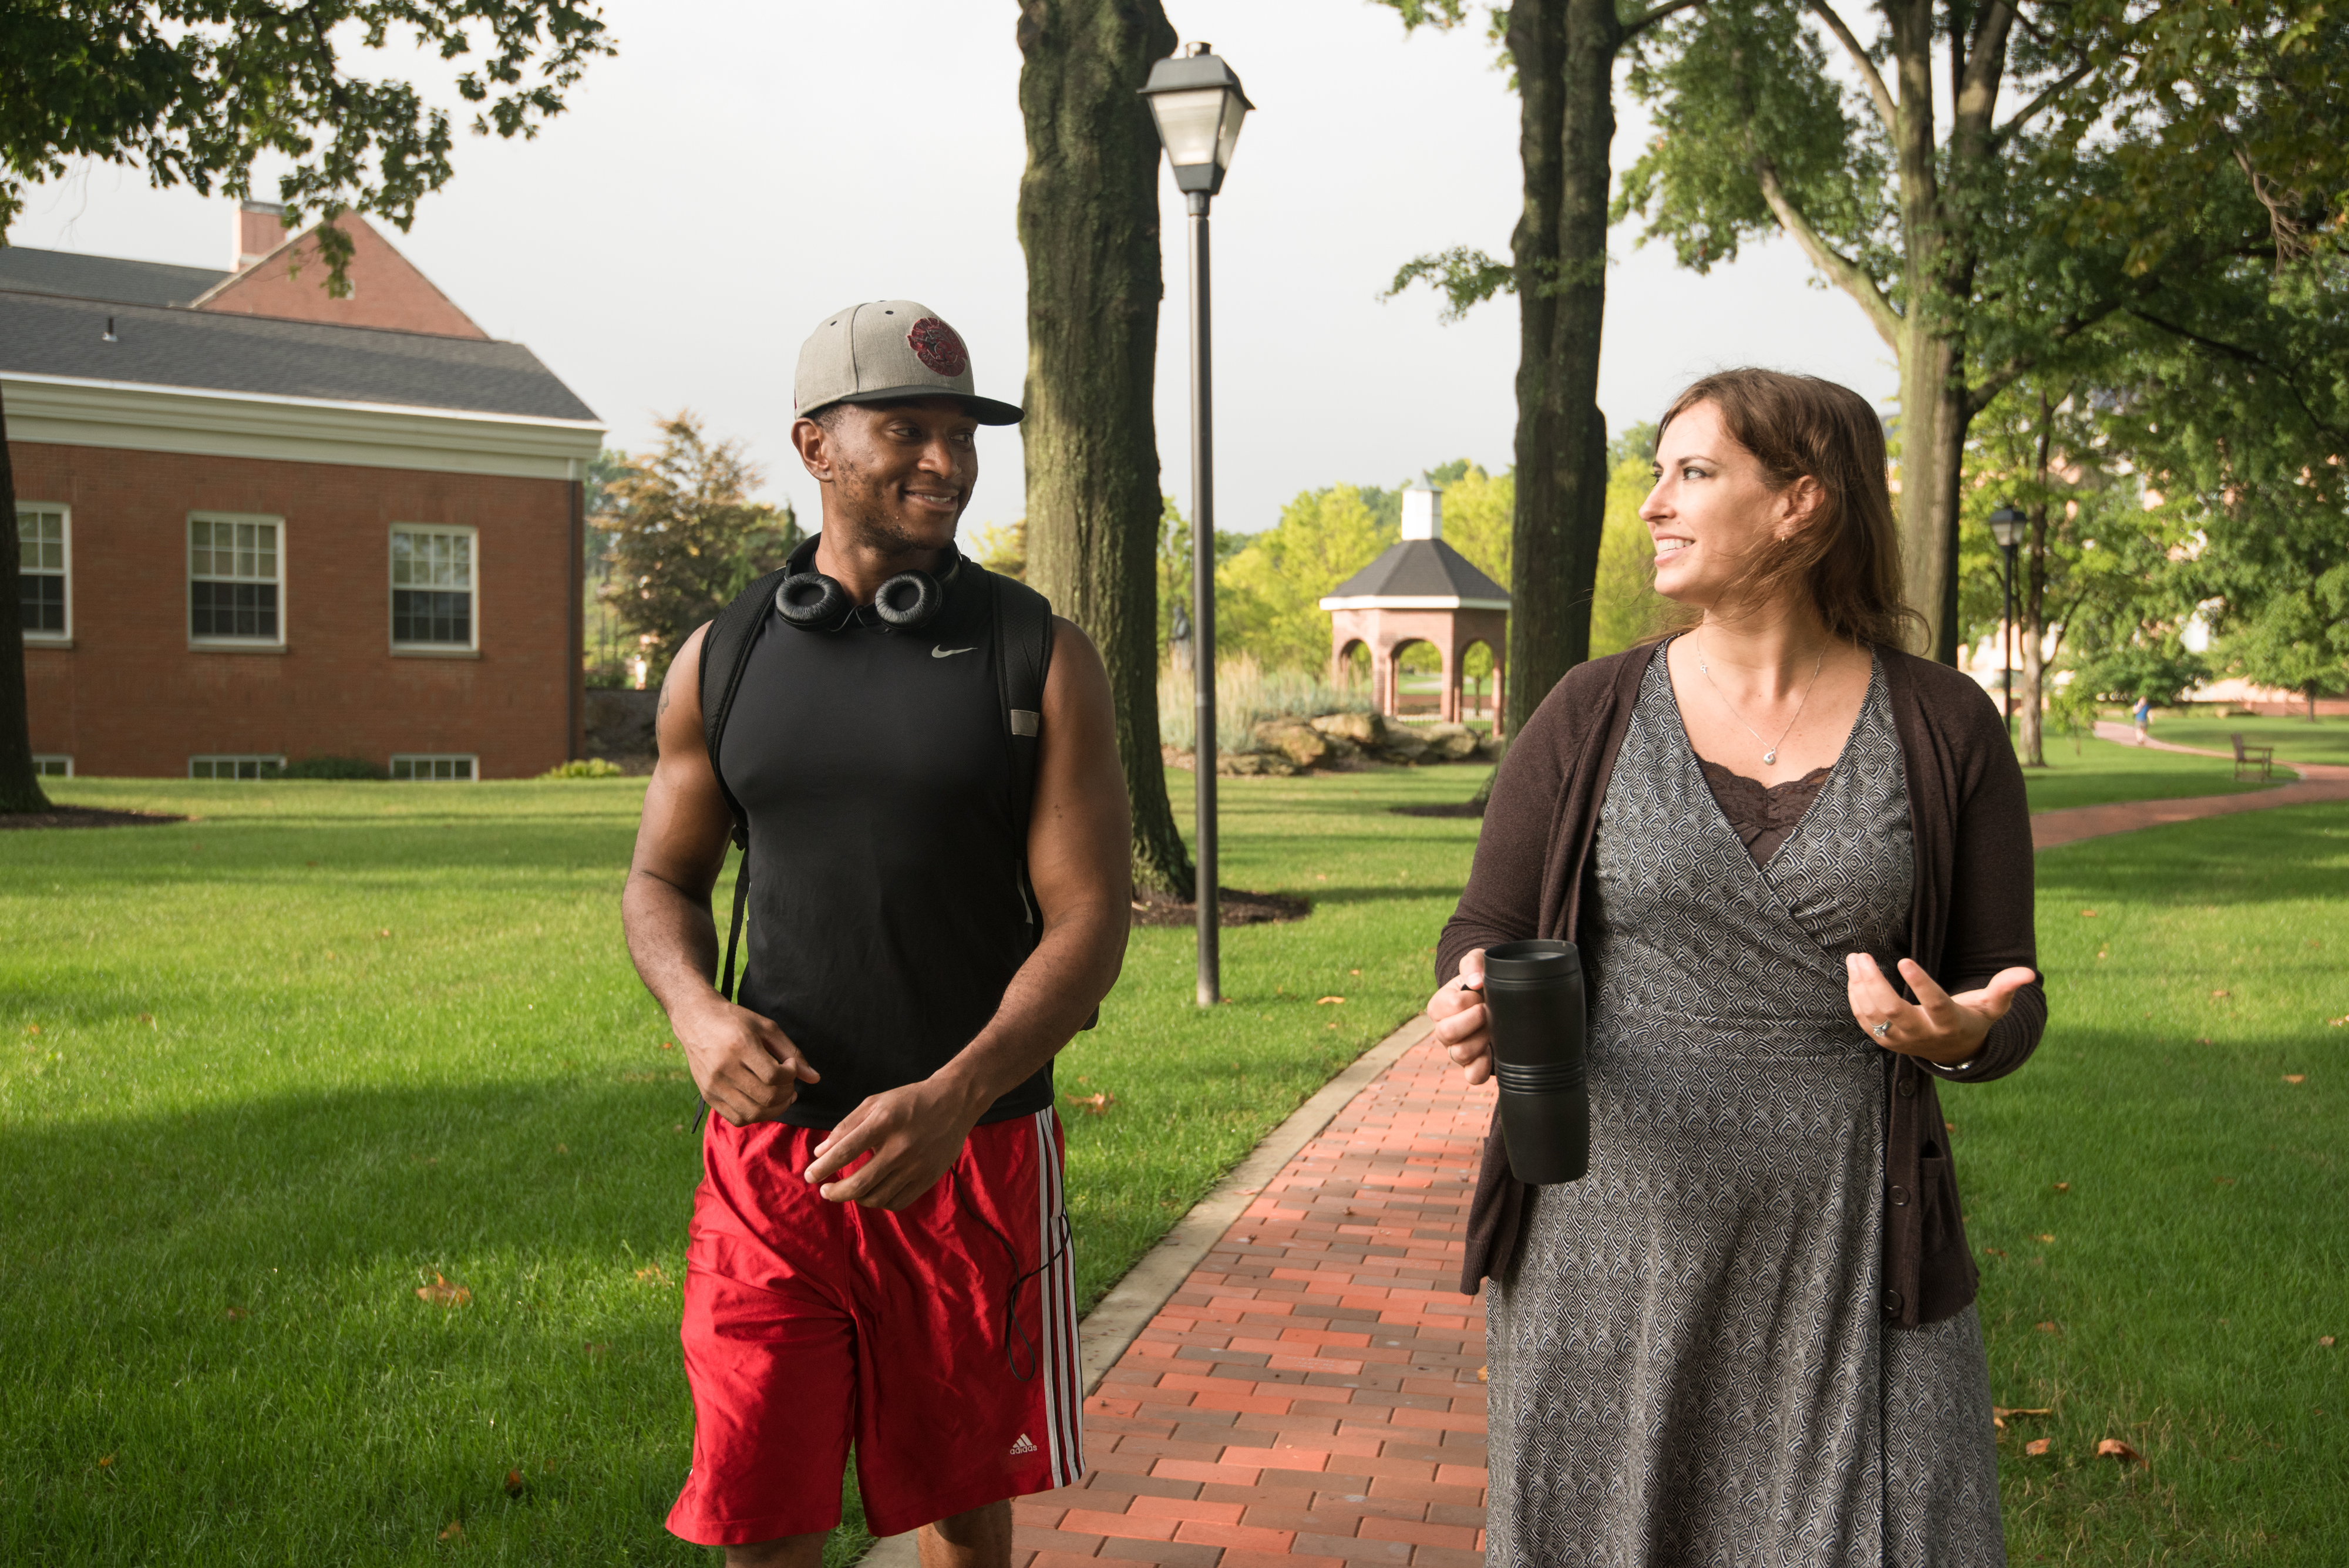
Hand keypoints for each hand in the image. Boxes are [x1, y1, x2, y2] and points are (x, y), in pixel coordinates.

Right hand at [675, 995, 819, 1126]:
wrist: (696, 1019)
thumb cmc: (734, 1020)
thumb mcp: (766, 1027)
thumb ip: (791, 1051)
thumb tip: (814, 1078)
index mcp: (740, 1047)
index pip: (774, 1076)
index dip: (791, 1074)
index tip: (790, 1065)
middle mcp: (724, 1069)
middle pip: (766, 1097)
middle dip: (787, 1093)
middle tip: (788, 1081)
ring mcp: (713, 1085)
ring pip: (753, 1113)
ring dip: (775, 1108)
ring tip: (781, 1094)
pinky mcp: (707, 1095)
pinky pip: (737, 1119)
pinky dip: (756, 1115)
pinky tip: (762, 1101)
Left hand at [802, 1077, 981, 1210]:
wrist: (954, 1102)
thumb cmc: (908, 1100)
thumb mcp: (875, 1103)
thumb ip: (846, 1126)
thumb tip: (821, 1153)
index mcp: (885, 1122)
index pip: (845, 1152)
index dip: (823, 1168)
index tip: (809, 1176)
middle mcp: (901, 1147)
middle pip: (859, 1184)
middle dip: (835, 1192)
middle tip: (825, 1191)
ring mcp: (917, 1166)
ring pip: (877, 1197)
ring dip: (856, 1198)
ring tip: (847, 1191)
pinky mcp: (929, 1178)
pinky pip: (897, 1202)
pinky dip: (880, 1202)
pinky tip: (873, 1193)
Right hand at [1428, 948, 1493, 1085]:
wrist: (1492, 1000)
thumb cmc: (1480, 981)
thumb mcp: (1476, 963)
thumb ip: (1473, 964)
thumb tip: (1476, 982)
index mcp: (1438, 1006)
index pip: (1450, 1005)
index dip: (1470, 999)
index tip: (1480, 993)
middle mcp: (1442, 1031)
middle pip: (1447, 1033)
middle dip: (1474, 1020)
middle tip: (1487, 1011)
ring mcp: (1455, 1050)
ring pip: (1459, 1054)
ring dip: (1480, 1040)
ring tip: (1491, 1028)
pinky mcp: (1471, 1065)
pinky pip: (1472, 1076)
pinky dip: (1482, 1066)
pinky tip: (1491, 1051)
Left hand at [1846, 954, 2035, 1066]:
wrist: (1954, 1051)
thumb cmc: (1973, 1019)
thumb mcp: (1992, 1006)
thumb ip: (2005, 988)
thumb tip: (2028, 972)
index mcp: (1949, 1023)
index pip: (1934, 1004)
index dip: (1920, 984)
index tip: (1904, 960)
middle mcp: (1923, 1034)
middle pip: (1893, 1010)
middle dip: (1874, 982)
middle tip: (1862, 955)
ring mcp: (1901, 1041)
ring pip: (1874, 1015)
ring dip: (1860, 986)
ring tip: (1855, 958)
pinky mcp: (1886, 1041)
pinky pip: (1864, 1021)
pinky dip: (1855, 998)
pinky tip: (1854, 976)